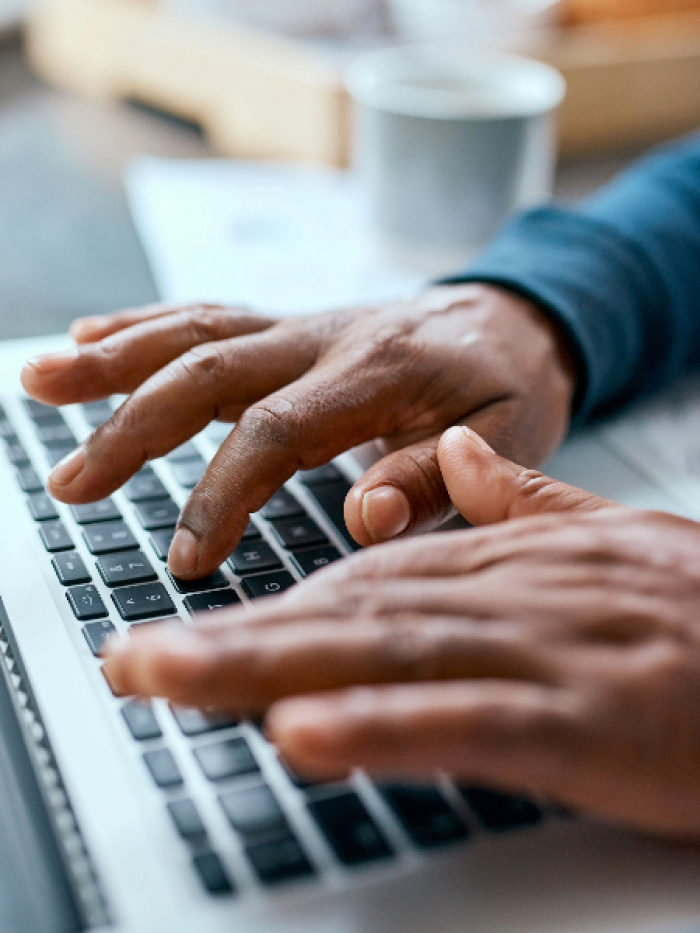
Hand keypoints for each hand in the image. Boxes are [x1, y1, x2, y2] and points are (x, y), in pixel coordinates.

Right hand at [21, 285, 574, 577]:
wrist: (514, 318)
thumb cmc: (508, 385)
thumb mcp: (505, 439)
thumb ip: (434, 478)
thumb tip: (363, 517)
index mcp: (376, 373)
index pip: (277, 434)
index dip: (222, 497)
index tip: (186, 560)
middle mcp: (324, 338)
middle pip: (210, 374)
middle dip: (132, 430)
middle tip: (72, 484)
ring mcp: (299, 326)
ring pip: (193, 334)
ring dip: (112, 359)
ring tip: (39, 383)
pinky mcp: (287, 326)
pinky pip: (209, 316)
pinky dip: (144, 325)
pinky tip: (91, 336)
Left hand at [104, 429, 699, 838]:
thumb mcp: (610, 542)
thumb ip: (524, 504)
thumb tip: (460, 462)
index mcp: (507, 557)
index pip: (368, 576)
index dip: (276, 607)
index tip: (196, 634)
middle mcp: (507, 593)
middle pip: (349, 609)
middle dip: (233, 639)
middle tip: (134, 662)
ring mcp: (541, 653)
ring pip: (383, 653)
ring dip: (270, 669)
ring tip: (173, 681)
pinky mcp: (585, 720)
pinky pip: (466, 721)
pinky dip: (382, 726)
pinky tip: (306, 734)